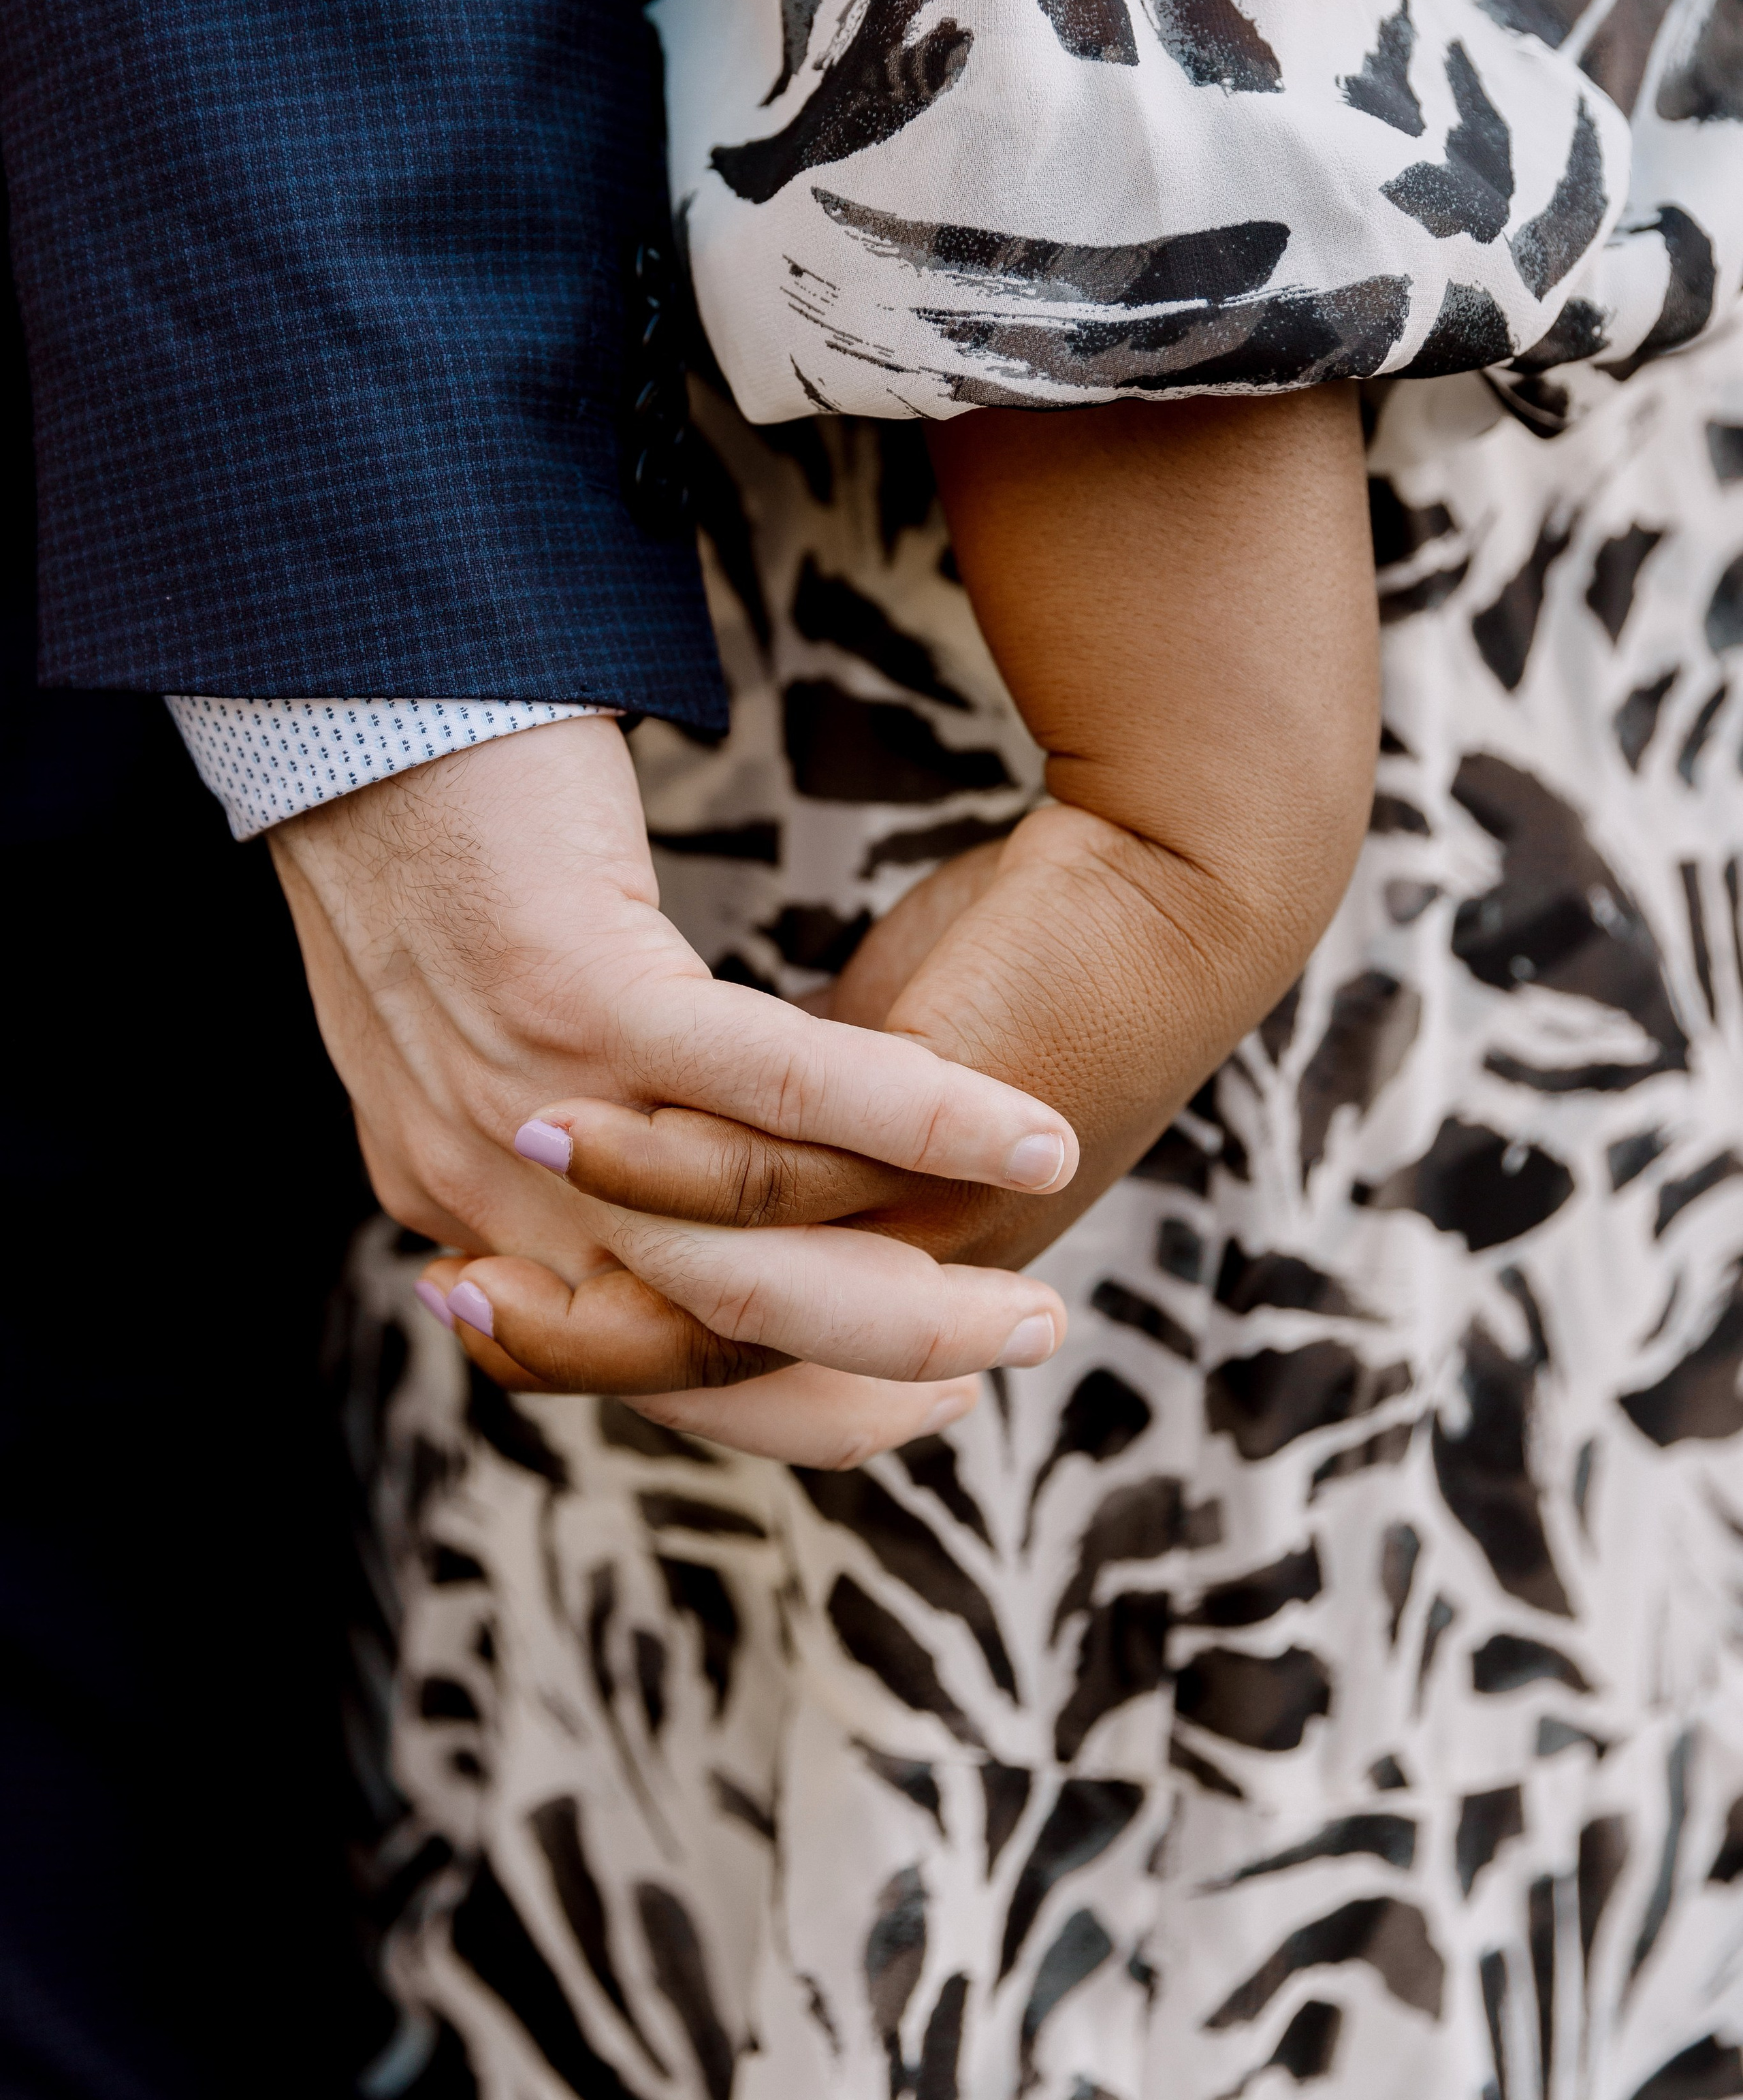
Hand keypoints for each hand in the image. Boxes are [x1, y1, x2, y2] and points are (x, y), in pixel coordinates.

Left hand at [270, 716, 1077, 1427]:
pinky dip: (915, 1121)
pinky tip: (1025, 1134)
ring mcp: (530, 1105)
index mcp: (468, 1206)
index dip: (804, 1412)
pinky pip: (781, 1090)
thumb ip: (587, 1138)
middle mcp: (486, 1191)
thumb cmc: (462, 849)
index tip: (931, 1398)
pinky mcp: (582, 997)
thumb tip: (714, 1190)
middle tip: (1021, 1346)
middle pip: (716, 1352)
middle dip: (885, 1376)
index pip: (654, 1375)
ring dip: (916, 1285)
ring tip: (1037, 1291)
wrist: (367, 709)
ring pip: (755, 1254)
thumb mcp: (501, 1034)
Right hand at [428, 389, 1378, 1453]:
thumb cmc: (1023, 946)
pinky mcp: (949, 1165)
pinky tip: (560, 1117)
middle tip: (444, 1291)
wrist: (1178, 891)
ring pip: (717, 1276)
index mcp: (876, 1248)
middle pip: (691, 1349)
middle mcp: (896, 1269)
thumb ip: (784, 1104)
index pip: (697, 1329)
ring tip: (484, 1189)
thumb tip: (693, 1106)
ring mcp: (923, 1231)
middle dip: (559, 1336)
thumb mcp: (880, 1042)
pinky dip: (660, 1158)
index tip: (468, 1292)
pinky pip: (774, 1179)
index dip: (577, 1328)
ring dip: (594, 1239)